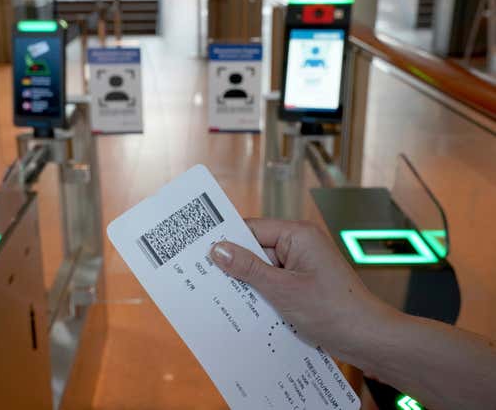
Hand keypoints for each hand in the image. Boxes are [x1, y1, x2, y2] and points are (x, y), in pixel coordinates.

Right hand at [210, 218, 396, 360]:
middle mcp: (300, 245)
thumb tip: (218, 249)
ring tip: (224, 298)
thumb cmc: (334, 310)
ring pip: (263, 270)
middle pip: (255, 249)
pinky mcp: (304, 285)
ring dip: (249, 285)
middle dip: (236, 267)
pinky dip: (262, 296)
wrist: (369, 339)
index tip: (200, 252)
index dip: (227, 241)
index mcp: (298, 235)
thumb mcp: (283, 290)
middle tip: (205, 280)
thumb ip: (248, 268)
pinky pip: (274, 284)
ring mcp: (302, 266)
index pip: (252, 229)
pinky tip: (248, 310)